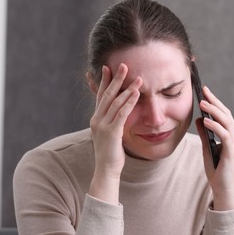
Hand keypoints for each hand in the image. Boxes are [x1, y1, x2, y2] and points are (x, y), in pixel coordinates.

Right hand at [89, 63, 141, 203]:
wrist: (106, 170)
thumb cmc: (109, 153)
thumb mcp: (108, 134)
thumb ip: (110, 122)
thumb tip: (116, 112)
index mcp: (96, 119)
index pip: (100, 96)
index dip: (104, 81)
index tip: (107, 67)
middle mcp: (97, 119)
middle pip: (107, 95)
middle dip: (116, 79)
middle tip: (123, 65)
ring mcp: (103, 126)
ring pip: (116, 102)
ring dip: (127, 88)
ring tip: (137, 77)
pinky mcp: (112, 132)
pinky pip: (122, 113)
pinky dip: (129, 102)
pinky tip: (136, 93)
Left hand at [195, 86, 233, 210]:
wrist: (222, 188)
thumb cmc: (216, 169)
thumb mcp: (207, 147)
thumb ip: (204, 134)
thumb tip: (199, 119)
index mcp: (230, 135)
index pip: (223, 115)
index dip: (215, 102)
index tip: (205, 91)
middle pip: (226, 114)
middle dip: (214, 101)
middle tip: (203, 91)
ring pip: (226, 122)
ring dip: (214, 111)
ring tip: (202, 103)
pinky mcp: (231, 151)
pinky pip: (224, 135)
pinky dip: (215, 126)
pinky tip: (206, 121)